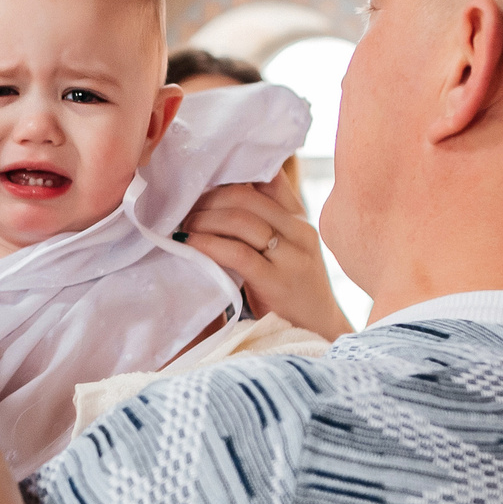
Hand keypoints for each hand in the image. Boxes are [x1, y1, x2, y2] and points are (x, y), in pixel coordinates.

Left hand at [177, 171, 351, 339]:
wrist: (319, 330)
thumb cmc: (292, 288)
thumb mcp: (285, 247)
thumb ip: (263, 222)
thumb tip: (218, 196)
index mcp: (299, 217)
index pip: (268, 176)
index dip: (231, 173)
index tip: (203, 180)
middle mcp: (299, 230)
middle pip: (246, 196)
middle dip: (208, 198)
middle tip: (183, 208)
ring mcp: (291, 256)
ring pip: (240, 220)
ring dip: (203, 220)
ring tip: (183, 227)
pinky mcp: (277, 281)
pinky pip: (237, 253)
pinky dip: (208, 245)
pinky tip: (190, 245)